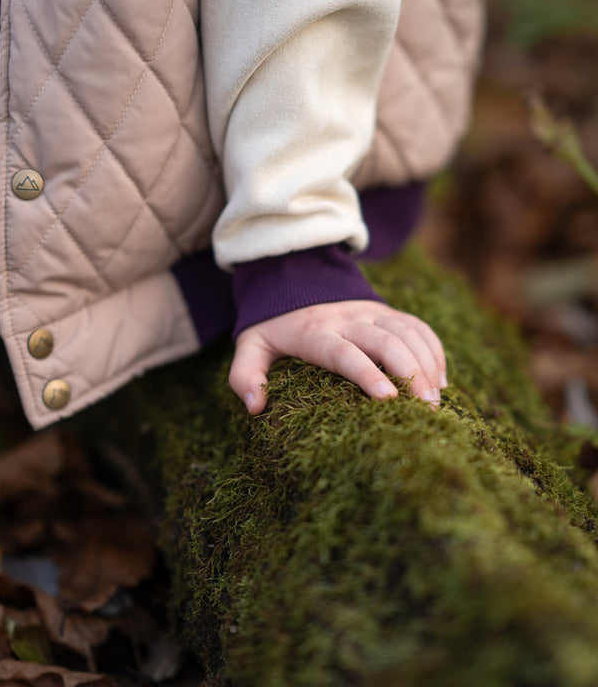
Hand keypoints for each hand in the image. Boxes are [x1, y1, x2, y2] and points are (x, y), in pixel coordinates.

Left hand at [229, 300, 447, 414]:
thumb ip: (245, 375)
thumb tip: (255, 406)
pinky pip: (418, 326)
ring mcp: (372, 312)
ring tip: (436, 401)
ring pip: (408, 333)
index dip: (367, 374)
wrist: (295, 277)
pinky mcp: (387, 311)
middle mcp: (348, 319)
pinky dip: (433, 350)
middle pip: (387, 342)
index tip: (387, 398)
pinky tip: (440, 380)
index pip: (345, 353)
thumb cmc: (275, 325)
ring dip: (427, 365)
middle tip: (426, 408)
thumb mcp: (251, 346)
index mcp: (316, 332)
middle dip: (410, 374)